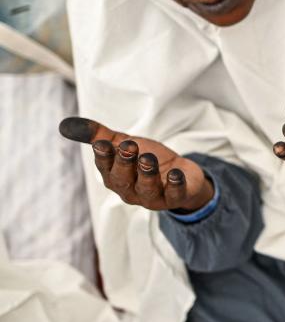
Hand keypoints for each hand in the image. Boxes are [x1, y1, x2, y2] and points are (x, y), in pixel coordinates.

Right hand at [59, 117, 212, 212]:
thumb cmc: (147, 160)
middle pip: (124, 179)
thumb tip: (64, 124)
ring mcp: (154, 196)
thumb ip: (99, 135)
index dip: (104, 157)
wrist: (183, 175)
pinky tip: (176, 174)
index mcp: (115, 176)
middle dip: (125, 163)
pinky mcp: (176, 197)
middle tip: (129, 146)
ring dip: (148, 173)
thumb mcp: (123, 144)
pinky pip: (175, 195)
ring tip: (149, 158)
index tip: (101, 144)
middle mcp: (131, 190)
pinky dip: (175, 185)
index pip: (106, 167)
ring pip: (148, 188)